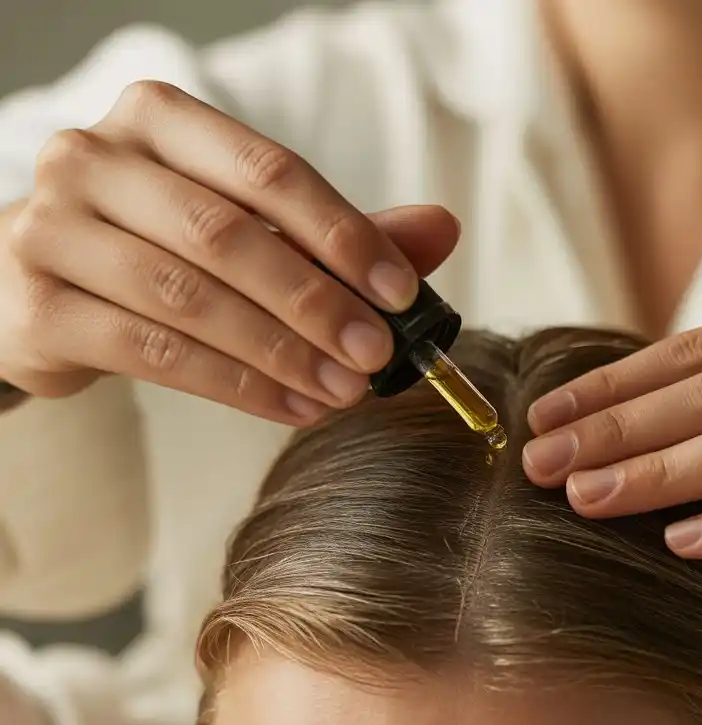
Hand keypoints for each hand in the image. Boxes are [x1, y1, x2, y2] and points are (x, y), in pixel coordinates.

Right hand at [0, 80, 459, 423]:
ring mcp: (52, 230)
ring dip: (281, 354)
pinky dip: (237, 387)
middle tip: (376, 354)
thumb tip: (442, 228)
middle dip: (314, 302)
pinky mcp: (38, 308)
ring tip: (343, 390)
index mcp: (160, 121)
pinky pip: (155, 353)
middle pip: (225, 235)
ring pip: (188, 299)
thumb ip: (335, 231)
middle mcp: (95, 159)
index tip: (401, 292)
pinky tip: (292, 408)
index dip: (342, 233)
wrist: (44, 287)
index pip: (267, 169)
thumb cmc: (160, 247)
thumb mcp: (248, 226)